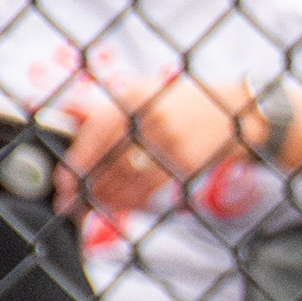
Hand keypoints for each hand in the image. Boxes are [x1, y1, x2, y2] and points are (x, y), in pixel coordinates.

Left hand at [78, 75, 243, 212]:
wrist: (237, 113)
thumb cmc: (184, 102)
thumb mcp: (145, 92)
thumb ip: (104, 105)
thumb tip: (63, 111)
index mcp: (136, 98)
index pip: (96, 133)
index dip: (77, 162)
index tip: (65, 182)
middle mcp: (152, 120)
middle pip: (108, 161)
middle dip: (86, 188)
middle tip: (71, 204)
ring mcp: (170, 144)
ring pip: (126, 181)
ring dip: (106, 199)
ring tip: (94, 208)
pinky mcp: (186, 165)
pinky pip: (150, 191)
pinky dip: (132, 203)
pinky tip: (123, 206)